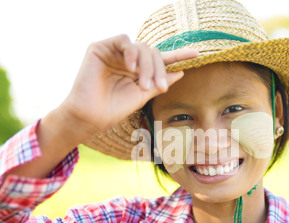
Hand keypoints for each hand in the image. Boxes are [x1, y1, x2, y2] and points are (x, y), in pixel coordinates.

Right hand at [59, 34, 198, 140]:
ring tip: (143, 85)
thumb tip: (181, 72)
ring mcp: (114, 53)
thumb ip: (160, 82)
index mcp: (137, 71)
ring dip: (147, 65)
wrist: (91, 116)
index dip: (178, 55)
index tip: (197, 54)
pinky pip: (124, 41)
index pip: (160, 59)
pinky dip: (131, 53)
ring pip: (142, 47)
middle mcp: (127, 60)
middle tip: (159, 88)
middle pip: (153, 53)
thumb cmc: (114, 109)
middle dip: (159, 69)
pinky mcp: (100, 48)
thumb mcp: (142, 95)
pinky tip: (131, 68)